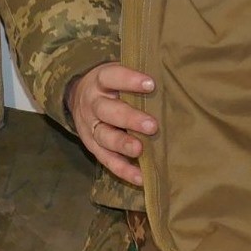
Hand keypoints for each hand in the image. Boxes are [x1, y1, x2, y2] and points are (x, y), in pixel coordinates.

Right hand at [65, 62, 156, 186]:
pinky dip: (123, 169)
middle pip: (107, 111)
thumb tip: (172, 76)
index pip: (111, 77)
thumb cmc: (111, 84)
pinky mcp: (92, 147)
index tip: (151, 84)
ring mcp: (90, 127)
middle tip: (152, 125)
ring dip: (122, 144)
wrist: (78, 97)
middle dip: (129, 119)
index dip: (129, 80)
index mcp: (100, 81)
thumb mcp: (116, 72)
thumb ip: (136, 76)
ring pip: (104, 136)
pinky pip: (106, 160)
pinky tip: (140, 177)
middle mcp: (92, 104)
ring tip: (140, 150)